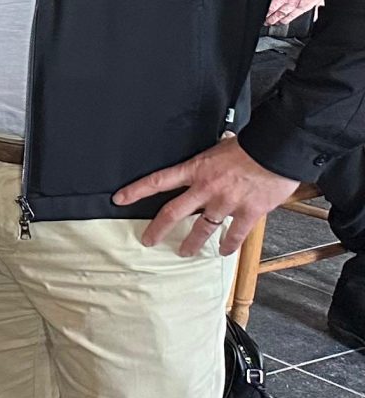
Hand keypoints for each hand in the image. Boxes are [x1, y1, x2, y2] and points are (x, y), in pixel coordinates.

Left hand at [115, 134, 298, 256]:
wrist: (279, 149)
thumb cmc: (251, 145)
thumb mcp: (221, 145)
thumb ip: (210, 159)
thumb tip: (209, 157)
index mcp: (197, 169)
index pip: (158, 180)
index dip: (136, 190)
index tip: (119, 199)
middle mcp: (206, 189)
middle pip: (173, 213)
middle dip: (157, 229)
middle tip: (148, 241)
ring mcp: (226, 203)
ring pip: (201, 229)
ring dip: (191, 243)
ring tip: (184, 252)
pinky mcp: (248, 213)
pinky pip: (234, 234)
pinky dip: (228, 245)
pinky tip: (222, 251)